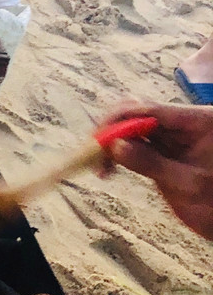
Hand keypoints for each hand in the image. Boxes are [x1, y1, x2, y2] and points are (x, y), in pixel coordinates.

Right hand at [98, 103, 212, 239]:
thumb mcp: (189, 184)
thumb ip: (153, 164)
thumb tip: (115, 146)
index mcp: (198, 121)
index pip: (152, 110)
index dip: (122, 121)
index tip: (101, 142)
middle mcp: (181, 123)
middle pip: (137, 112)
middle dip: (112, 131)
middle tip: (95, 155)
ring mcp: (170, 135)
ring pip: (131, 126)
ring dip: (110, 142)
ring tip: (100, 167)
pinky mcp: (161, 149)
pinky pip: (133, 142)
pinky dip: (117, 152)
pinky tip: (107, 168)